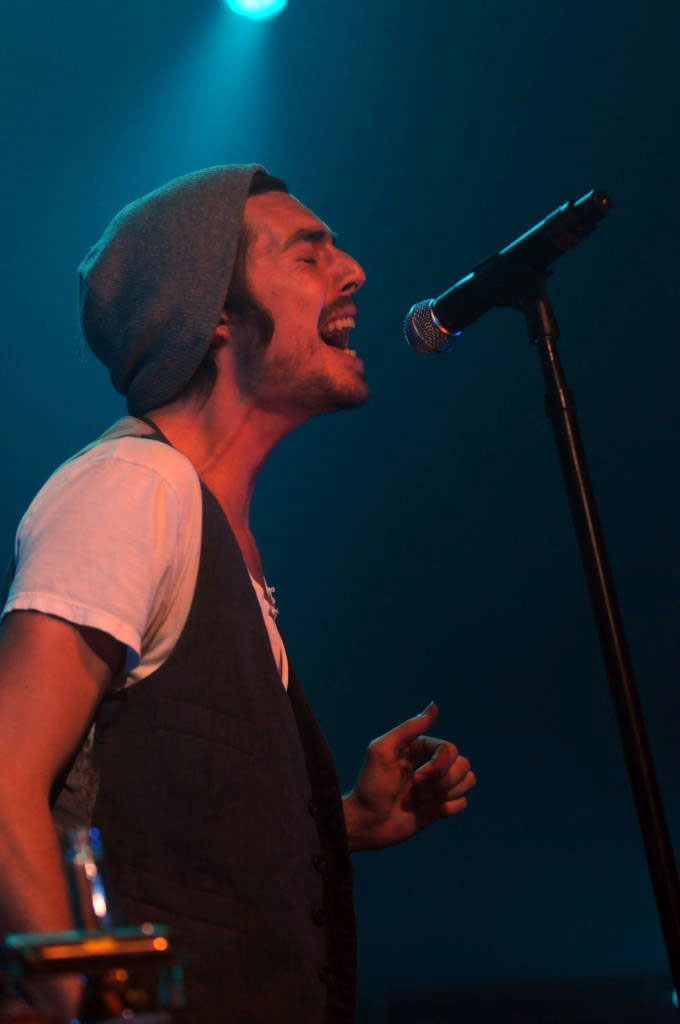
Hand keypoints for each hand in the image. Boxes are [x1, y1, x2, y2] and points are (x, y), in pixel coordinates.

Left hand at [343, 702, 475, 851]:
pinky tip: (427, 811)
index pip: (450, 749)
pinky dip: (447, 809)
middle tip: (417, 790)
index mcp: (420, 747)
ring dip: (446, 794)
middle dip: (444, 781)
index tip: (417, 778)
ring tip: (422, 800)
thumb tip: (434, 705)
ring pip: (467, 781)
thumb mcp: (382, 750)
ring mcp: (437, 785)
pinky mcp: (441, 806)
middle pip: (463, 764)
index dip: (439, 766)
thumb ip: (409, 728)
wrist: (367, 823)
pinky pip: (462, 803)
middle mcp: (432, 763)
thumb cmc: (370, 785)